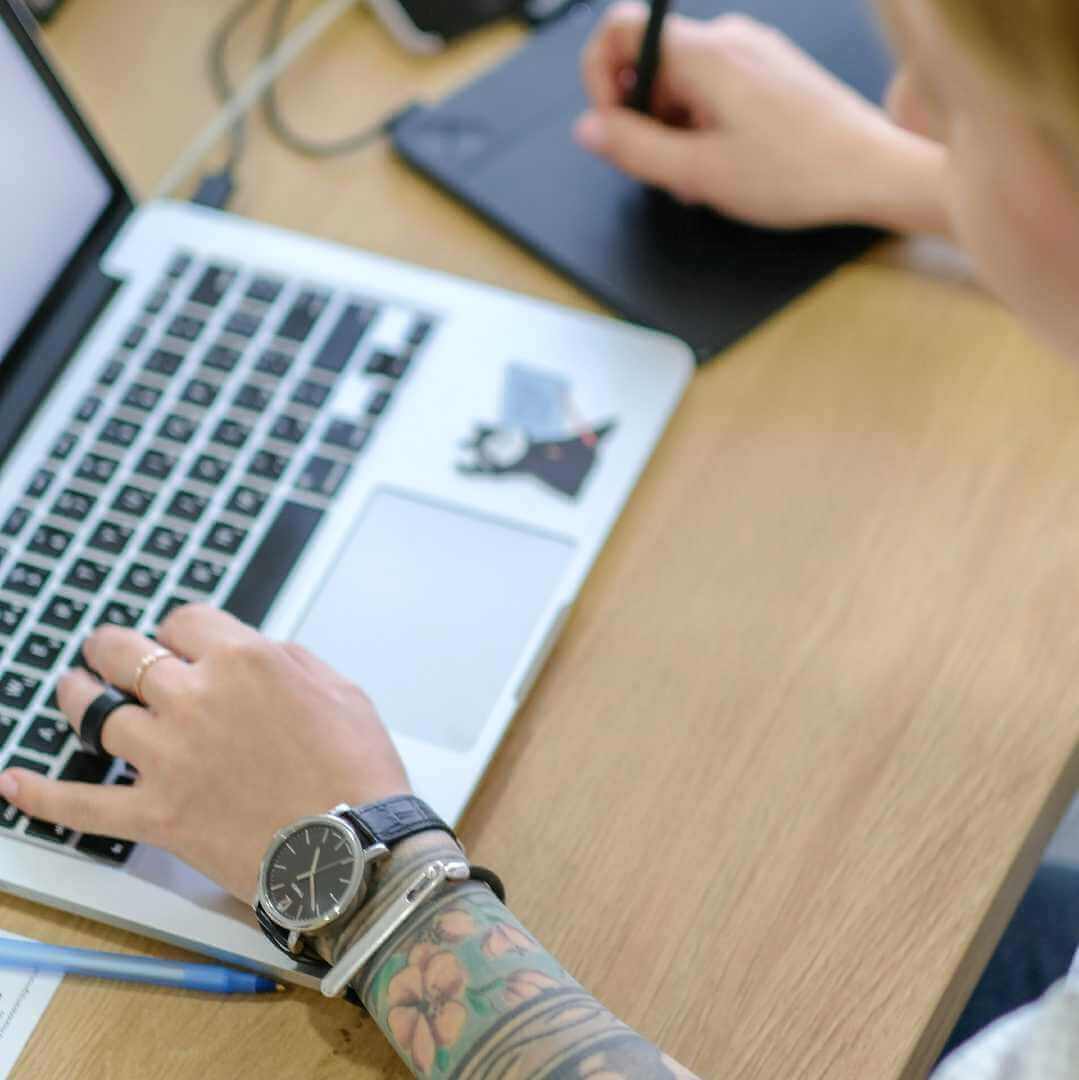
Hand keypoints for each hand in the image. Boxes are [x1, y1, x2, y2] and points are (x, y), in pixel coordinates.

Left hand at [0, 606, 409, 902]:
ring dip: (77, 697)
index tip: (181, 643)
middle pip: (123, 653)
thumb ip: (290, 660)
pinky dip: (42, 795)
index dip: (180, 630)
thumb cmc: (357, 774)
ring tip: (70, 691)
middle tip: (108, 653)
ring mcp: (169, 757)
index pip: (184, 620)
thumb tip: (257, 653)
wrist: (355, 852)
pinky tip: (15, 782)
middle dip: (113, 647)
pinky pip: (81, 805)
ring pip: (94, 714)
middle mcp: (197, 699)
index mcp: (246, 661)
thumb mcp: (342, 691)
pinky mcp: (156, 814)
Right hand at [575, 3, 949, 232]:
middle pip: (650, 66)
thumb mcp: (700, 173)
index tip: (611, 124)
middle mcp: (727, 41)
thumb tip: (590, 129)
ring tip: (705, 174)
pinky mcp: (767, 72)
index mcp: (706, 55)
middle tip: (667, 168)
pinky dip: (703, 127)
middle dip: (644, 119)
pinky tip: (726, 163)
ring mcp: (750, 54)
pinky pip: (712, 92)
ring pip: (680, 85)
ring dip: (675, 131)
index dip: (599, 76)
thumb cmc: (799, 171)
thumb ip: (635, 149)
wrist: (870, 171)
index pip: (621, 29)